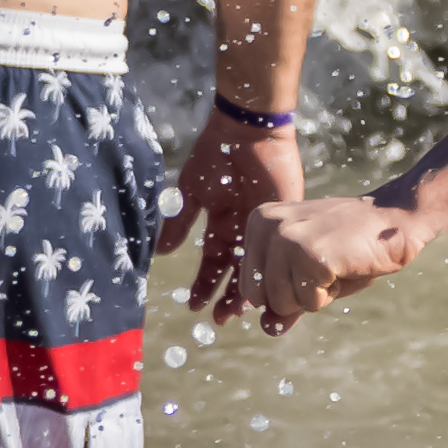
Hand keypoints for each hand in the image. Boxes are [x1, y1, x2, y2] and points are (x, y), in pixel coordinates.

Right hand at [165, 105, 309, 321]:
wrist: (246, 129)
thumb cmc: (215, 155)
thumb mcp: (191, 191)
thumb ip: (180, 222)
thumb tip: (162, 253)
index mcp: (221, 224)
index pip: (213, 263)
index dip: (204, 285)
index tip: (195, 306)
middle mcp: (244, 229)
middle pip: (236, 271)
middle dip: (227, 296)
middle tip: (220, 319)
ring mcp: (266, 223)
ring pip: (258, 264)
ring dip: (249, 288)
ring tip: (240, 310)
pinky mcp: (286, 213)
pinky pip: (281, 246)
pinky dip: (274, 265)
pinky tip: (268, 284)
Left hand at [235, 192, 435, 333]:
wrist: (395, 218)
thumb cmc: (351, 246)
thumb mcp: (309, 273)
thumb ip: (284, 299)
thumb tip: (267, 328)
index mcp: (259, 222)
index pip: (251, 288)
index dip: (287, 288)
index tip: (312, 260)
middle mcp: (265, 225)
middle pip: (261, 298)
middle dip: (296, 295)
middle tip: (323, 264)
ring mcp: (286, 238)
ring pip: (283, 303)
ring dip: (315, 295)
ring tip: (334, 263)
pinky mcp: (308, 254)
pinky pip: (310, 302)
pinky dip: (331, 292)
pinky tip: (344, 264)